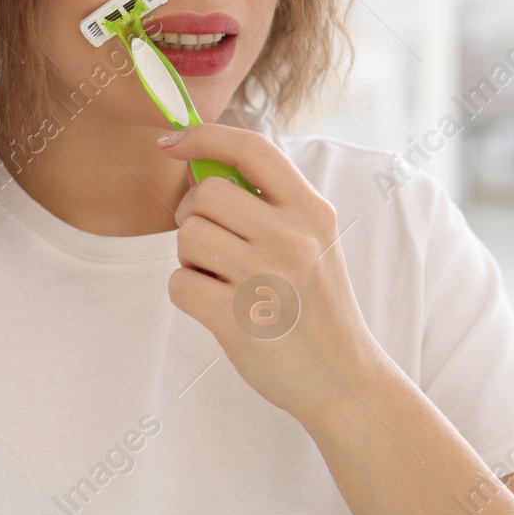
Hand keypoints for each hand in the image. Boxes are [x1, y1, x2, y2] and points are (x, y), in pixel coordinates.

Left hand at [157, 124, 385, 420]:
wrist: (342, 378)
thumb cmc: (317, 305)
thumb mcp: (315, 241)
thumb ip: (272, 204)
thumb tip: (202, 166)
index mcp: (312, 211)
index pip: (252, 149)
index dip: (204, 136)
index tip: (171, 142)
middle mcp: (292, 238)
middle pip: (207, 194)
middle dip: (193, 215)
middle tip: (212, 242)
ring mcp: (265, 278)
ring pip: (188, 237)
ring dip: (191, 258)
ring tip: (223, 279)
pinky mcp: (238, 319)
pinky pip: (179, 283)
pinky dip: (188, 293)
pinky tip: (218, 307)